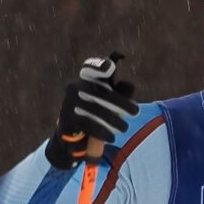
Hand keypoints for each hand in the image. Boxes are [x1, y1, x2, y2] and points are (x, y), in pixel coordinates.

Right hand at [44, 54, 135, 168]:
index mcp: (85, 78)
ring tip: (124, 128)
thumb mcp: (108, 99)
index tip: (110, 67)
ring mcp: (69, 104)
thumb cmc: (94, 111)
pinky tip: (112, 137)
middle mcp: (75, 87)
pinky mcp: (67, 121)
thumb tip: (130, 86)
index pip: (90, 67)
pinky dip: (102, 132)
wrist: (70, 134)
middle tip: (136, 111)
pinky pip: (87, 125)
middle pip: (100, 92)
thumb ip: (120, 91)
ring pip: (96, 110)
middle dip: (121, 102)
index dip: (99, 66)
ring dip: (114, 120)